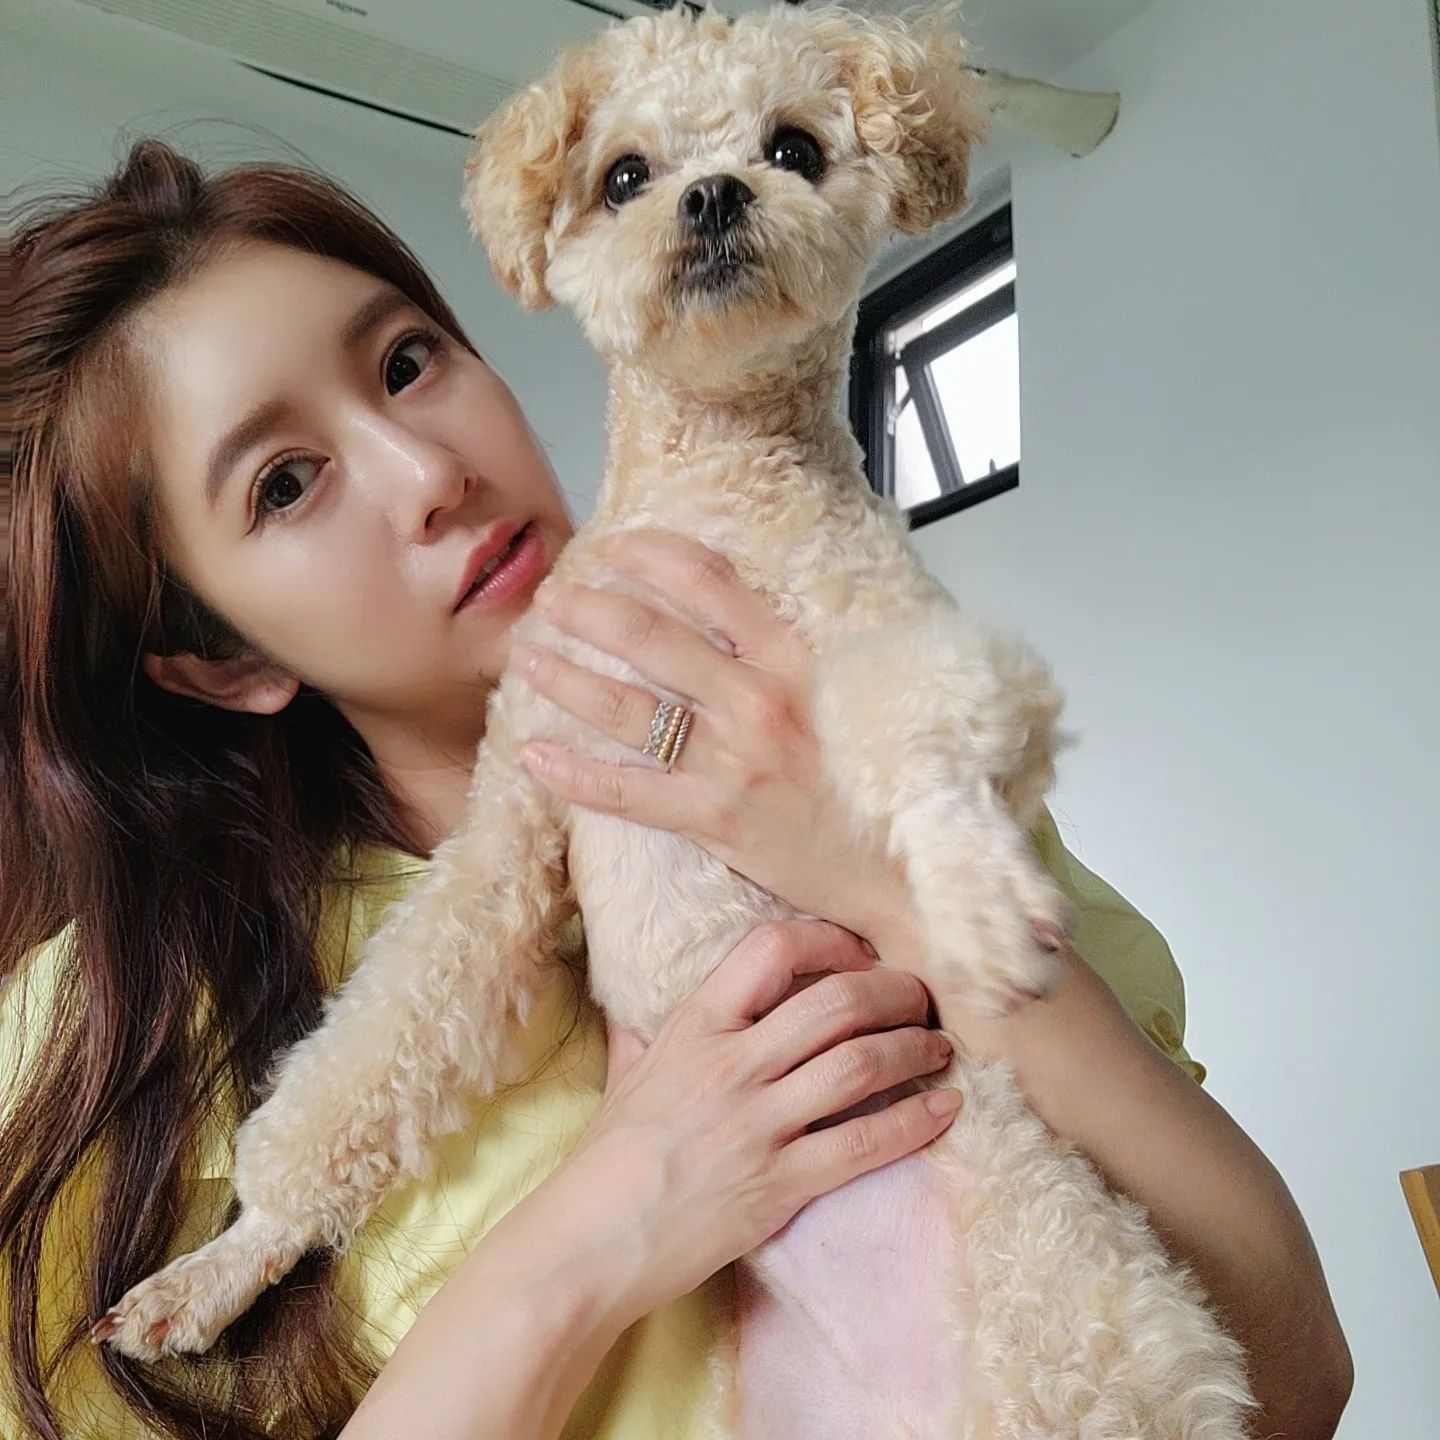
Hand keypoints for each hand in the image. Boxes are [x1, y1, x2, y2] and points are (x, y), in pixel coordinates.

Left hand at [514, 529, 907, 944]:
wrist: (903, 867)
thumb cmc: (879, 782)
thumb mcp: (852, 694)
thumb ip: (797, 654)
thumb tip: (743, 613)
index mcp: (795, 660)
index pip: (713, 583)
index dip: (653, 556)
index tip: (615, 548)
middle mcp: (758, 701)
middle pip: (650, 636)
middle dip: (588, 609)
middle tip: (552, 598)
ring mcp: (732, 762)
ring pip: (625, 708)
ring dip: (565, 678)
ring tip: (528, 657)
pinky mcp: (714, 819)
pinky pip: (626, 793)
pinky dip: (573, 774)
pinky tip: (534, 756)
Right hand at [559, 919, 959, 1326]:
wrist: (589, 1243)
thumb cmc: (606, 1159)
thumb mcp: (624, 1077)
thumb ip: (642, 1039)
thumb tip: (635, 1016)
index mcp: (695, 1026)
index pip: (771, 948)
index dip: (829, 941)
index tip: (859, 953)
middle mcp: (732, 1065)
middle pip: (836, 1002)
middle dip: (893, 992)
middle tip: (920, 999)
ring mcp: (758, 1125)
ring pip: (860, 1066)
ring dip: (912, 1050)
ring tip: (938, 1048)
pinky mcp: (779, 1184)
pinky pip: (863, 1144)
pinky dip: (914, 1123)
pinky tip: (945, 1109)